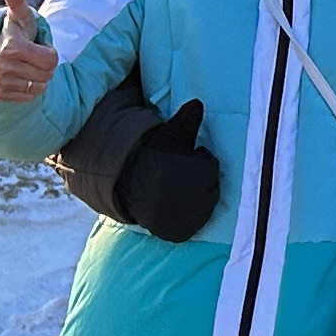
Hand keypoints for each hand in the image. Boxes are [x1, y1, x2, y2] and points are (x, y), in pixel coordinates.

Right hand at [0, 0, 55, 102]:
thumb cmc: (16, 33)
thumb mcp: (21, 18)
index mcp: (12, 46)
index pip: (52, 60)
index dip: (49, 53)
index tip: (35, 46)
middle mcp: (2, 66)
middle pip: (47, 75)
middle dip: (45, 67)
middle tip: (30, 58)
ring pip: (40, 88)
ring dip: (38, 79)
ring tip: (24, 67)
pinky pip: (30, 97)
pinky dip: (29, 90)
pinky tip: (18, 79)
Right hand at [115, 100, 220, 240]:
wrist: (125, 183)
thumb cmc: (151, 156)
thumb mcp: (170, 135)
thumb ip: (188, 120)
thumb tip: (199, 102)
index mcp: (206, 171)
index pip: (210, 165)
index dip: (196, 160)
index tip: (182, 160)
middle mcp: (204, 196)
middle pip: (209, 187)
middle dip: (197, 180)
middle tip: (177, 176)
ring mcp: (194, 217)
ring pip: (202, 207)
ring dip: (194, 199)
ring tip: (174, 191)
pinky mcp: (182, 233)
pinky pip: (190, 226)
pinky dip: (185, 219)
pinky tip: (173, 208)